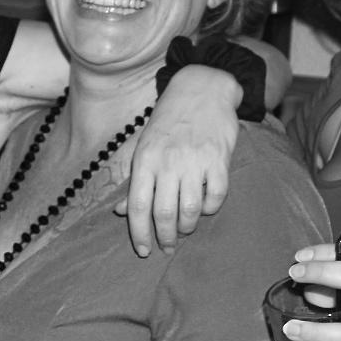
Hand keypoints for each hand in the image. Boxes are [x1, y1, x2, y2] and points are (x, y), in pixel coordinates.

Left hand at [118, 65, 239, 255]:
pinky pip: (216, 196)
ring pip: (191, 209)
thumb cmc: (167, 122)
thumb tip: (120, 212)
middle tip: (167, 247)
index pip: (138, 206)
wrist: (201, 90)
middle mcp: (168, 162)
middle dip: (165, 237)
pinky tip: (204, 208)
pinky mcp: (220, 159)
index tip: (143, 251)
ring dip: (187, 227)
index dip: (139, 233)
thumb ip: (134, 181)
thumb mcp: (143, 147)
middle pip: (164, 213)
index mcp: (145, 160)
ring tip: (184, 229)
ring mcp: (195, 161)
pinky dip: (210, 209)